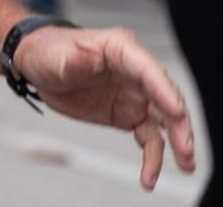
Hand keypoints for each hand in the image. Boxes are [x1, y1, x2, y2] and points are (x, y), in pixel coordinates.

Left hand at [13, 25, 196, 190]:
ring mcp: (135, 94)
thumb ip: (74, 61)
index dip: (164, 91)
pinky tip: (149, 174)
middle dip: (179, 123)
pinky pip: (148, 136)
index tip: (177, 112)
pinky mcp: (129, 113)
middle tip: (186, 149)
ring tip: (185, 166)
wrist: (37, 64)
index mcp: (121, 48)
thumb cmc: (50, 50)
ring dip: (176, 143)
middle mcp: (135, 71)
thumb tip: (85, 59)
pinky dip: (152, 155)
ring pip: (164, 120)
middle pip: (165, 97)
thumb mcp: (57, 55)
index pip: (149, 69)